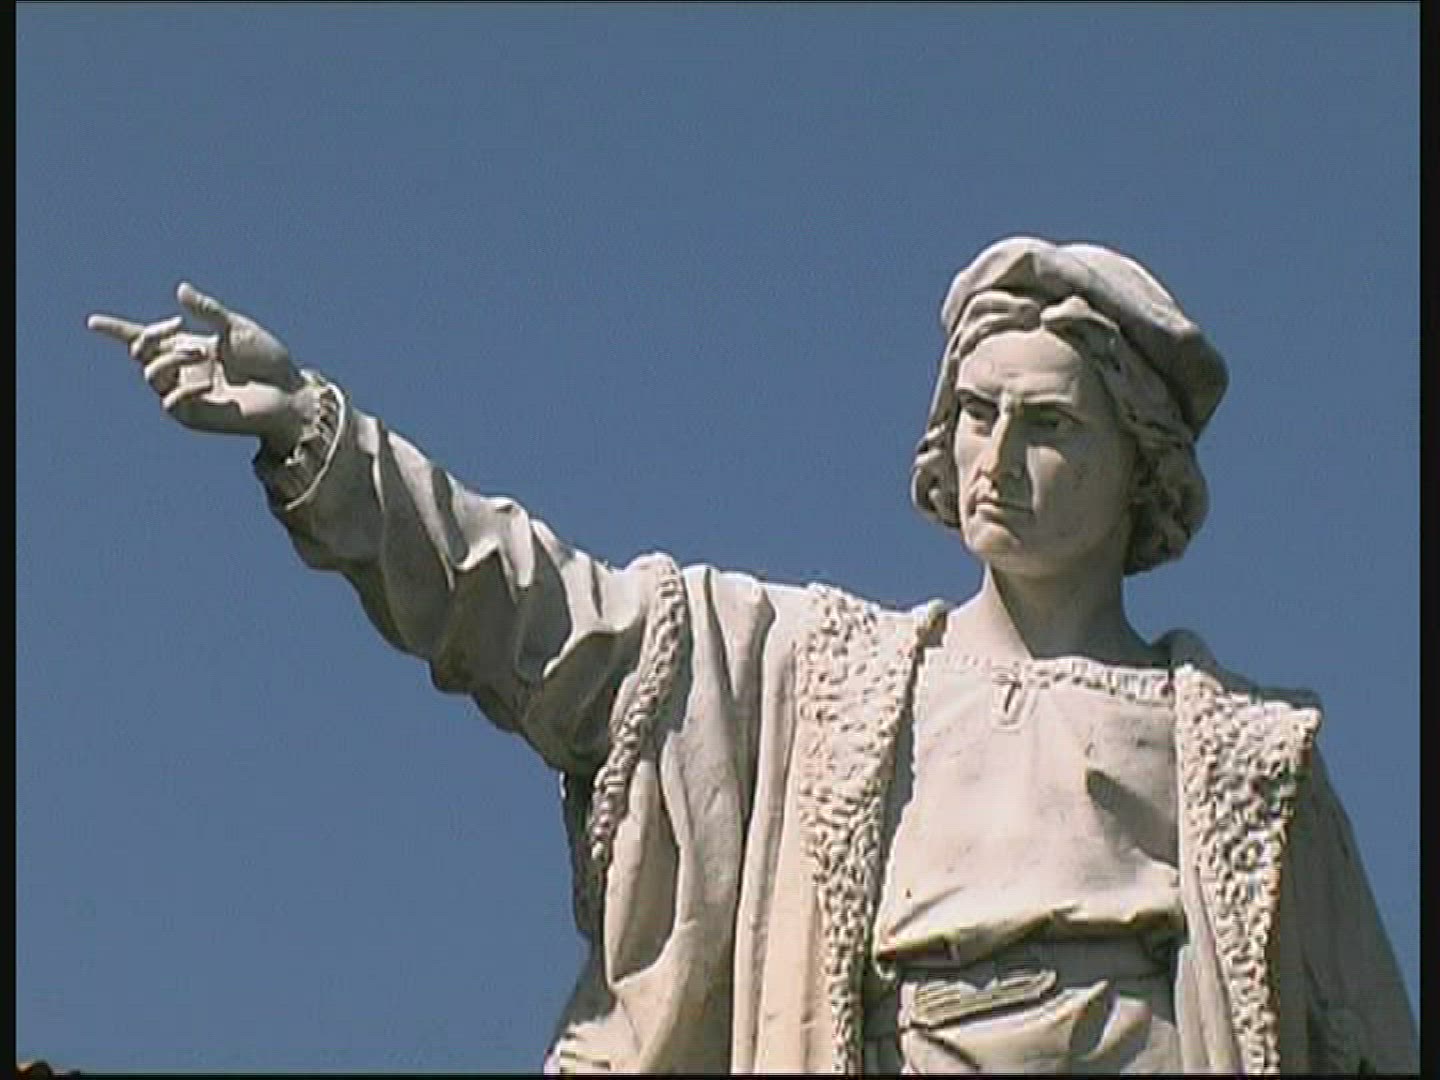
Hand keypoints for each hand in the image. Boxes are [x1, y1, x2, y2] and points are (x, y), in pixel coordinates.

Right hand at [88, 283, 310, 446]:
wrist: (289, 394)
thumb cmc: (269, 361)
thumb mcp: (238, 329)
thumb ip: (208, 311)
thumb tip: (179, 289)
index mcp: (189, 347)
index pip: (144, 339)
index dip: (117, 330)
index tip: (93, 321)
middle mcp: (182, 371)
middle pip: (140, 352)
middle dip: (150, 336)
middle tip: (177, 325)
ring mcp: (185, 394)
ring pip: (152, 374)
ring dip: (171, 358)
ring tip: (202, 353)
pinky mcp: (194, 417)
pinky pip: (170, 402)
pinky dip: (183, 388)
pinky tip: (206, 383)